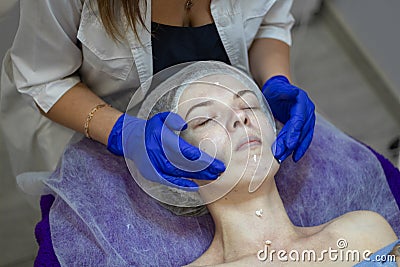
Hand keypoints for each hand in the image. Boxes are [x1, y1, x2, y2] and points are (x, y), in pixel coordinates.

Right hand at [107, 112, 225, 188]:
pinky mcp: (153, 174)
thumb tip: (184, 125)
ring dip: (197, 177)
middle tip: (220, 171)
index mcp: (162, 140)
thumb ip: (173, 119)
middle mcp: (159, 155)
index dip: (202, 159)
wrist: (131, 141)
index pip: (186, 152)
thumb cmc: (150, 129)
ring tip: (213, 177)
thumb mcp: (160, 118)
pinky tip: (195, 185)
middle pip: (186, 165)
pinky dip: (183, 184)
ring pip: (180, 174)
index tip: (216, 162)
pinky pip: (170, 181)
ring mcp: (155, 166)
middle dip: (204, 169)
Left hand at [262, 75, 314, 161]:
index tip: (288, 144)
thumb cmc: (276, 90)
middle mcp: (308, 110)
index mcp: (302, 100)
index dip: (294, 132)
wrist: (278, 90)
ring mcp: (307, 119)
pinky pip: (303, 139)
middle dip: (291, 143)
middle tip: (279, 154)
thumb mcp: (277, 88)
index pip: (299, 119)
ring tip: (282, 157)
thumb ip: (285, 91)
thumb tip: (294, 93)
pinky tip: (294, 157)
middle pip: (301, 130)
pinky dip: (299, 148)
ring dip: (293, 149)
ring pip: (303, 137)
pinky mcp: (304, 126)